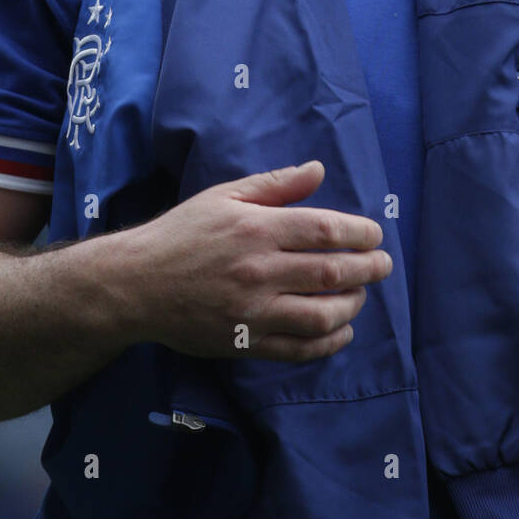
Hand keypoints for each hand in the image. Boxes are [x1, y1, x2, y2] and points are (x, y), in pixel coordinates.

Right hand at [114, 160, 391, 362]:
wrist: (136, 285)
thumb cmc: (182, 234)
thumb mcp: (225, 196)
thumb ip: (275, 185)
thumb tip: (318, 169)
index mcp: (256, 229)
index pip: (324, 230)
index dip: (359, 233)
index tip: (374, 235)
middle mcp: (258, 270)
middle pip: (331, 272)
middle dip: (368, 268)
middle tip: (383, 265)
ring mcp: (252, 311)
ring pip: (321, 315)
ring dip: (352, 305)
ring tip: (360, 295)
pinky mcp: (245, 343)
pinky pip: (298, 349)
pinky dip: (329, 343)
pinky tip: (341, 330)